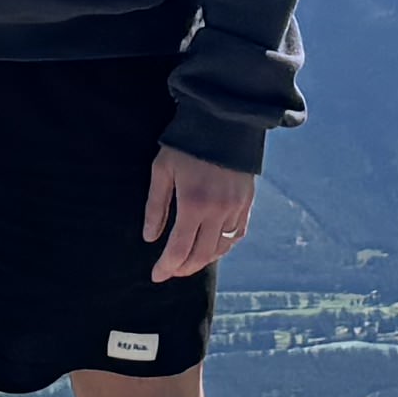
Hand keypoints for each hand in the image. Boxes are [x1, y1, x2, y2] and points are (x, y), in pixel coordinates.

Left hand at [143, 144, 256, 281]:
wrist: (224, 120)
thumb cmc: (186, 143)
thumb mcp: (162, 170)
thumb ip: (156, 206)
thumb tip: (150, 237)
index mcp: (194, 203)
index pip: (179, 249)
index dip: (166, 267)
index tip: (155, 276)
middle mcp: (218, 211)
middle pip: (201, 255)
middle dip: (183, 268)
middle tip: (169, 272)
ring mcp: (236, 207)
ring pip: (220, 248)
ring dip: (203, 260)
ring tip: (187, 263)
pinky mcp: (247, 202)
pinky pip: (237, 234)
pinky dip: (223, 246)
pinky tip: (212, 248)